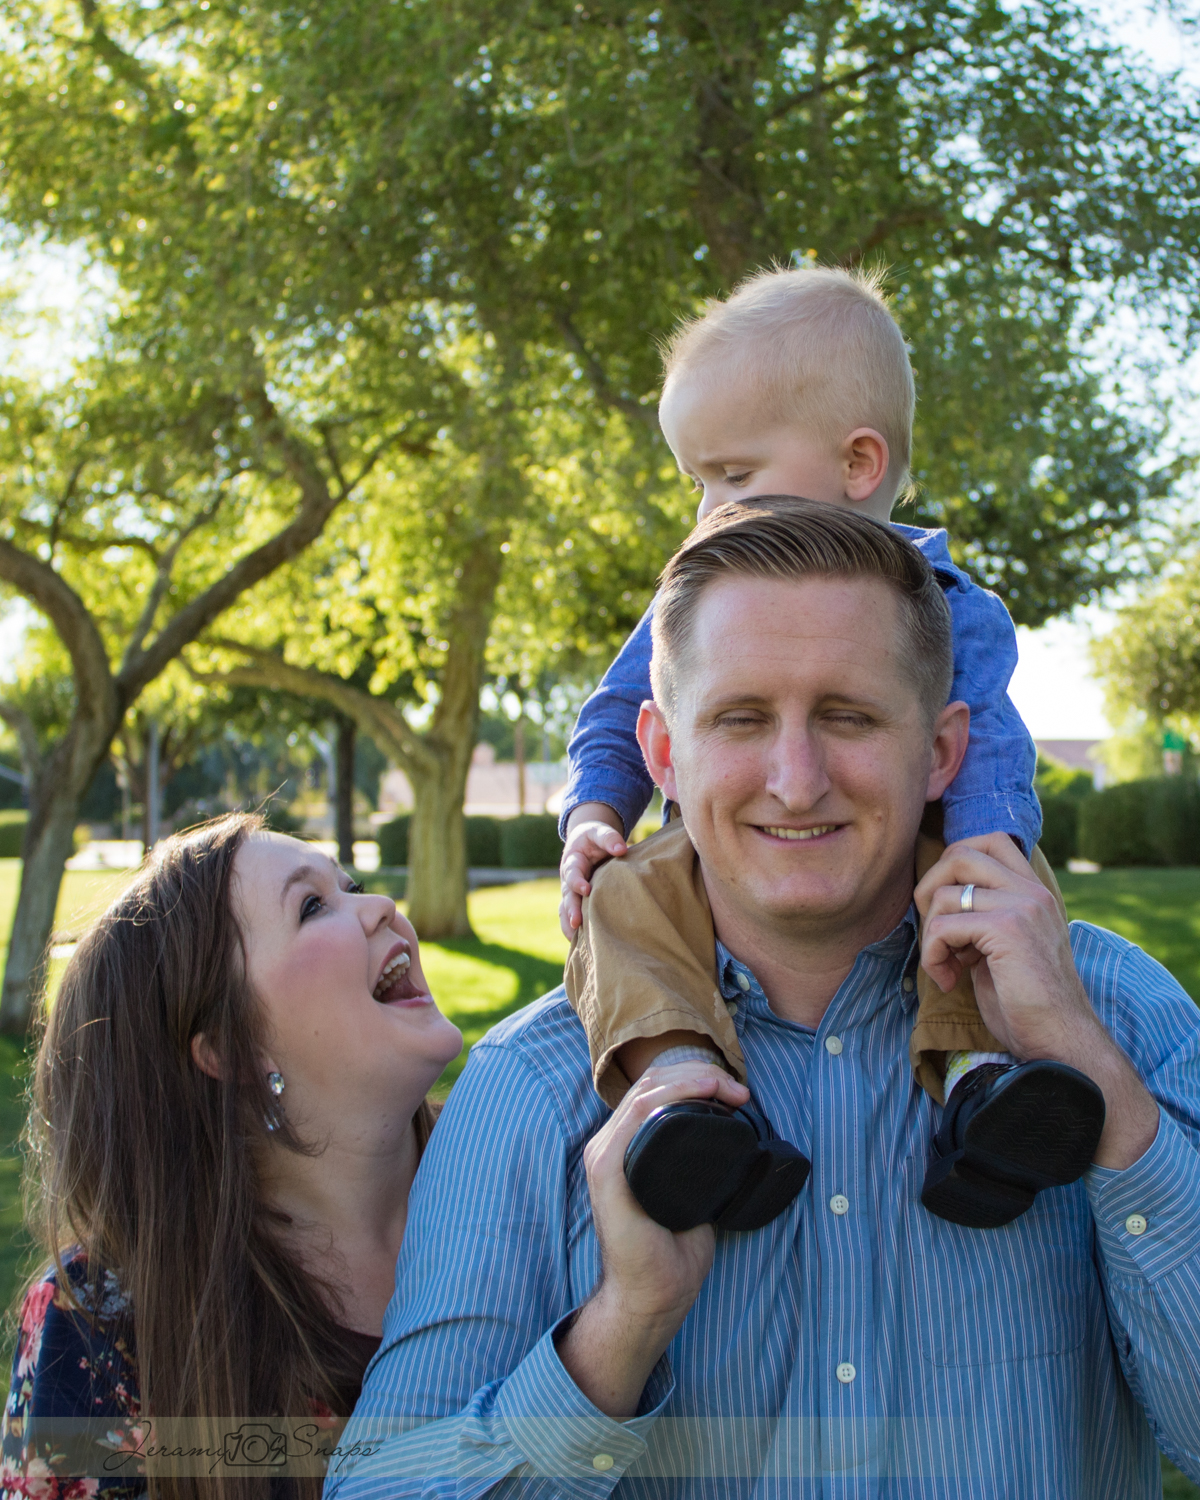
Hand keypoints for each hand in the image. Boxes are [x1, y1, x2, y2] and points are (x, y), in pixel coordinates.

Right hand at [556, 1062, 748, 1417]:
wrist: (653, 1296)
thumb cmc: (671, 1251)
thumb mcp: (688, 1193)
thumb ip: (697, 1163)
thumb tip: (733, 1135)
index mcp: (622, 1147)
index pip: (653, 1090)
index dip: (693, 1076)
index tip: (735, 1089)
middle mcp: (607, 1144)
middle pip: (651, 1083)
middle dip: (699, 1072)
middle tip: (738, 1088)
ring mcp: (604, 1155)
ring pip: (647, 1090)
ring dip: (692, 1077)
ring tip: (729, 1087)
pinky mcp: (607, 1169)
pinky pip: (639, 1114)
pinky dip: (674, 1093)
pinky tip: (704, 1092)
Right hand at [559, 804, 627, 937]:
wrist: (585, 843)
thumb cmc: (593, 838)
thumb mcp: (598, 832)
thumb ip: (609, 838)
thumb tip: (622, 849)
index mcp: (573, 862)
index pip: (572, 873)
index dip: (577, 882)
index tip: (586, 890)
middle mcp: (568, 880)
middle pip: (567, 897)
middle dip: (571, 910)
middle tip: (577, 922)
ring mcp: (570, 893)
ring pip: (565, 911)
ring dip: (569, 924)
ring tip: (575, 940)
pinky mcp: (576, 902)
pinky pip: (571, 918)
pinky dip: (574, 931)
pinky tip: (581, 945)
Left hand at [915, 834, 1158, 1168]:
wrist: (1060, 1042)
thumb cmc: (1027, 1005)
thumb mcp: (1003, 948)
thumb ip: (984, 916)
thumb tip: (936, 899)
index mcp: (1035, 892)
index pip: (990, 840)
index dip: (953, 863)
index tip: (946, 908)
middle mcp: (1032, 891)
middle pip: (959, 853)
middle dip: (930, 891)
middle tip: (936, 934)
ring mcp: (1023, 906)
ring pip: (944, 893)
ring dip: (931, 934)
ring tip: (948, 966)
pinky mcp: (1007, 929)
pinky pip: (943, 926)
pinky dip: (933, 956)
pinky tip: (950, 981)